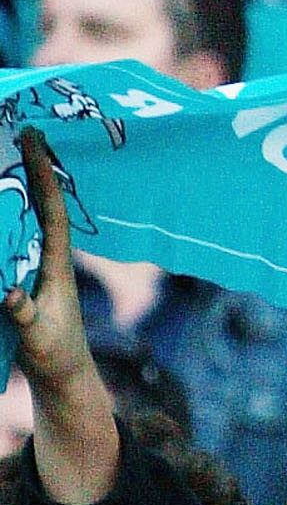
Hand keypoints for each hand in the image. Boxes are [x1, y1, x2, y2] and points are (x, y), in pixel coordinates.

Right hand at [4, 132, 91, 394]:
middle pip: (40, 202)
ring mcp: (38, 263)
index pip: (52, 209)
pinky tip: (2, 199)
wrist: (62, 375)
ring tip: (6, 152)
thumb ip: (24, 315)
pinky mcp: (25, 275)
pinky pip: (16, 236)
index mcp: (59, 262)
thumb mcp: (38, 336)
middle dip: (31, 167)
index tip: (35, 139)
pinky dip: (8, 215)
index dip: (45, 175)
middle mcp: (50, 255)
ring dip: (18, 186)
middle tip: (19, 129)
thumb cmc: (55, 354)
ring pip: (27, 216)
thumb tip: (7, 293)